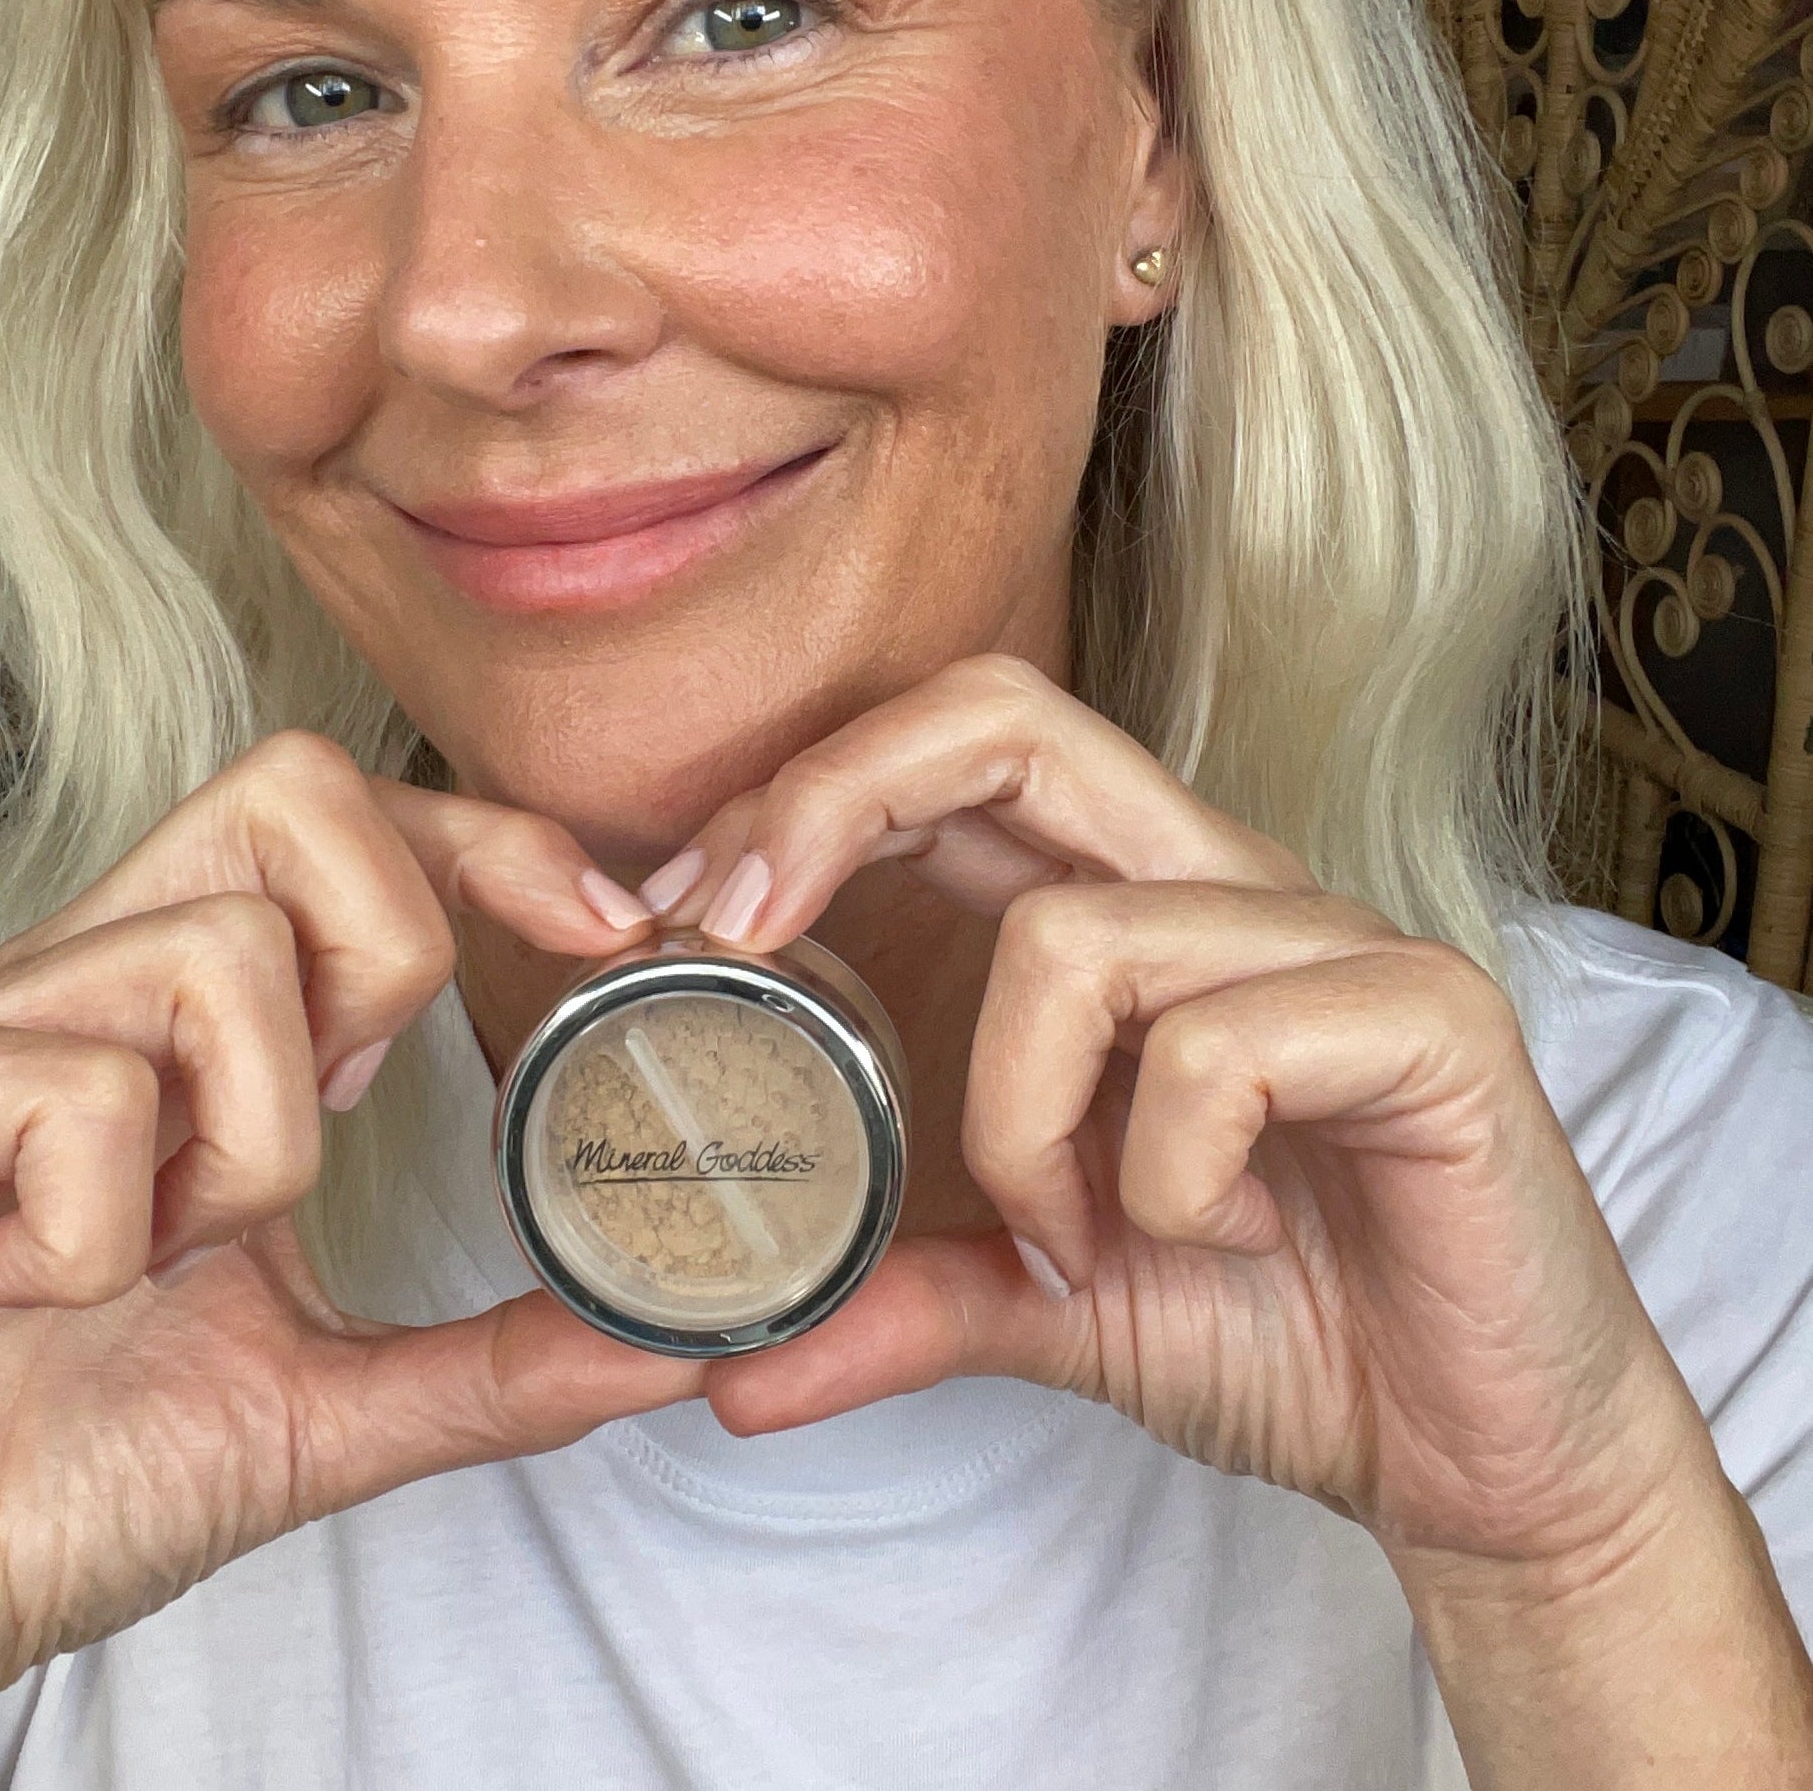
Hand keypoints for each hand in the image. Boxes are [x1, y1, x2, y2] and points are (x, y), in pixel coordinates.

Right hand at [0, 734, 694, 1775]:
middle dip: (380, 958)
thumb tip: (673, 1342)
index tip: (602, 922)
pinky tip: (23, 1296)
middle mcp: (77, 974)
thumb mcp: (320, 1405)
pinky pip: (73, 1090)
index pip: (343, 816)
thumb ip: (490, 1361)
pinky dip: (96, 1230)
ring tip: (150, 1260)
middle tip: (335, 1121)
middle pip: (289, 791)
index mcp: (176, 1015)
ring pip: (214, 957)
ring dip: (240, 1154)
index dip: (483, 837)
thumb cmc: (57, 1481)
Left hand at [646, 656, 1715, 1573]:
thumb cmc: (1277, 1330)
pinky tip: (1220, 1244)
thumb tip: (725, 1368)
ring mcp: (1330, 936)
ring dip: (1020, 1119)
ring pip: (1078, 936)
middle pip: (1007, 718)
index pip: (958, 747)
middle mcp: (1221, 884)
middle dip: (833, 802)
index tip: (685, 915)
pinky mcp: (1428, 1020)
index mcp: (1131, 908)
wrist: (1491, 1458)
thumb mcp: (1048, 1303)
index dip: (804, 793)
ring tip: (1077, 1233)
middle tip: (737, 938)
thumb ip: (900, 1301)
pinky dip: (1164, 1180)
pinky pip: (1217, 1050)